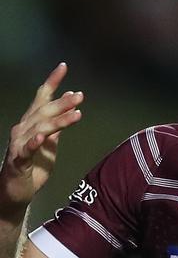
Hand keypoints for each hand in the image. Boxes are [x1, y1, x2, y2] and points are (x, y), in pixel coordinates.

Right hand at [0, 63, 82, 214]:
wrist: (16, 190)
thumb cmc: (33, 165)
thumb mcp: (50, 143)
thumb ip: (57, 126)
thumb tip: (70, 107)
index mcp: (32, 123)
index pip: (42, 98)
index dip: (52, 82)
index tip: (63, 66)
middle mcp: (24, 129)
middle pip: (43, 111)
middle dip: (62, 103)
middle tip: (80, 96)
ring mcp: (19, 144)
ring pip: (39, 128)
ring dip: (58, 121)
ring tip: (76, 114)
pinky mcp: (18, 161)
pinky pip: (26, 150)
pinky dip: (34, 143)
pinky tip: (43, 138)